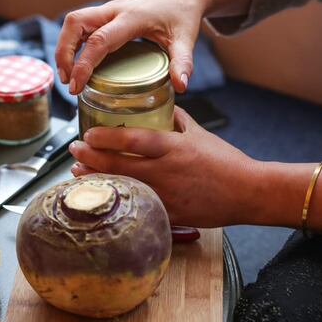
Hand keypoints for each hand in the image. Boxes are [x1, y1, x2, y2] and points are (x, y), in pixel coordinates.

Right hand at [55, 0, 204, 94]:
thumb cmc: (182, 14)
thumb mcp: (186, 39)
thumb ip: (182, 62)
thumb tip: (180, 87)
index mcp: (132, 17)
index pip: (99, 40)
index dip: (83, 64)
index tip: (76, 86)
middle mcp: (114, 10)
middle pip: (75, 24)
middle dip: (64, 52)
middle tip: (67, 81)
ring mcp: (108, 10)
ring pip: (73, 22)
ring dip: (64, 47)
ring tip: (68, 76)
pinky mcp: (106, 14)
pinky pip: (80, 25)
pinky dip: (72, 43)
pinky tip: (75, 63)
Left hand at [68, 107, 260, 226]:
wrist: (247, 192)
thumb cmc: (226, 161)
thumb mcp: (200, 134)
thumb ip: (178, 120)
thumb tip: (162, 107)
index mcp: (173, 147)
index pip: (132, 139)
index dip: (104, 138)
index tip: (87, 135)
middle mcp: (166, 171)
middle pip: (118, 165)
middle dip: (90, 159)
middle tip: (73, 152)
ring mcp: (166, 195)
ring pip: (122, 189)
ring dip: (97, 182)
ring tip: (78, 174)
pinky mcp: (170, 214)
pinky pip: (137, 209)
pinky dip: (118, 203)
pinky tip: (104, 199)